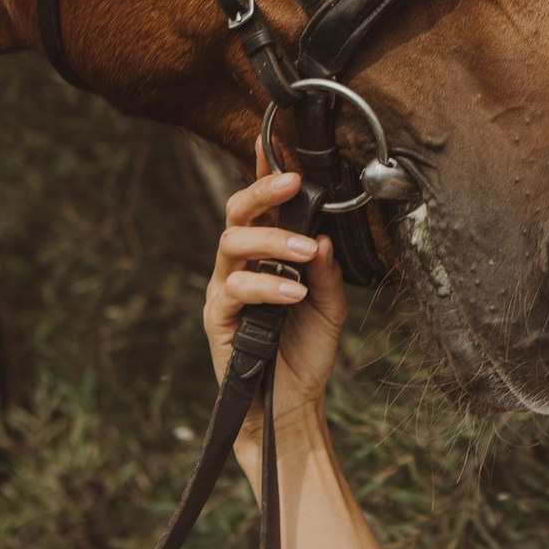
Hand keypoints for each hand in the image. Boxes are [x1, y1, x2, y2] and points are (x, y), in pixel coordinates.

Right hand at [203, 139, 348, 451]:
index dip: (263, 172)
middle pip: (237, 213)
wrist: (290, 407)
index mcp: (265, 255)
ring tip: (305, 253)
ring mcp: (226, 290)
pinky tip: (293, 292)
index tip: (272, 142)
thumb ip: (328, 271)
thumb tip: (324, 234)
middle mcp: (240, 265)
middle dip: (262, 191)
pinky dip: (267, 286)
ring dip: (271, 242)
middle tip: (293, 183)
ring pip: (231, 244)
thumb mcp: (330, 306)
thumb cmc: (305, 352)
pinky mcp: (217, 318)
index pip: (262, 206)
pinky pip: (235, 289)